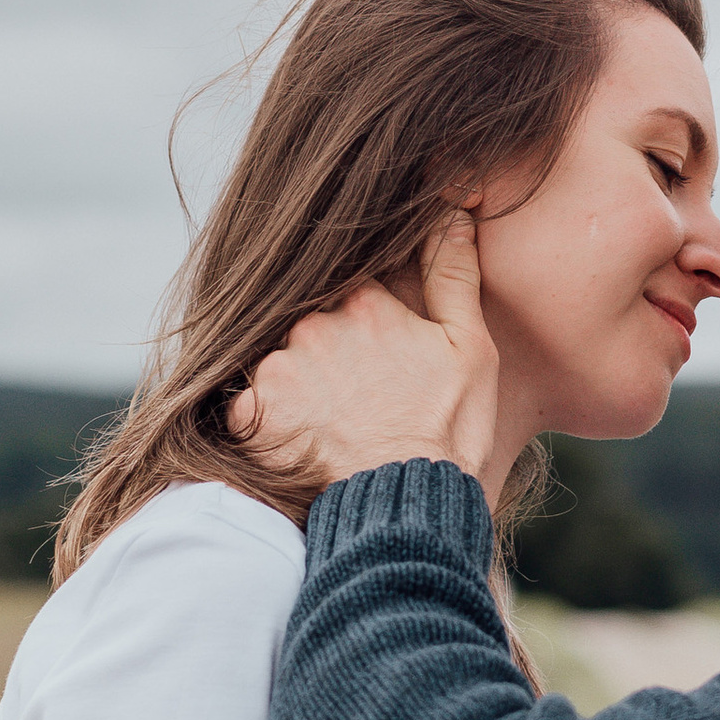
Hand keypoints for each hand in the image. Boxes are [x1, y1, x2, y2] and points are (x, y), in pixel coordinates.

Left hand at [229, 212, 499, 499]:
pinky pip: (252, 404)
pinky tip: (307, 442)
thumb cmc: (448, 433)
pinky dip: (271, 420)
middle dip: (332, 352)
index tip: (380, 352)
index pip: (353, 286)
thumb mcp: (470, 348)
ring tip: (336, 426)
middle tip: (361, 398)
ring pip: (282, 361)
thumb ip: (453, 274)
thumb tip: (450, 210)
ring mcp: (277, 368)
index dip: (366, 318)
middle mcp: (312, 324)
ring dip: (301, 383)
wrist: (404, 509)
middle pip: (312, 321)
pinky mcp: (250, 413)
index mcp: (364, 301)